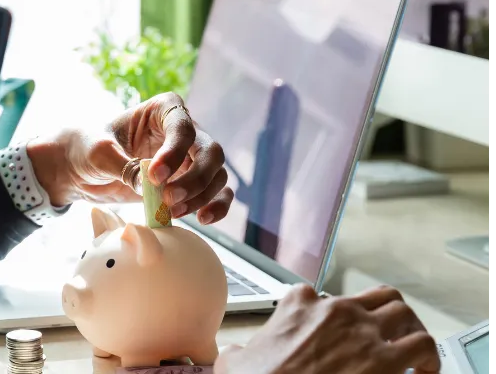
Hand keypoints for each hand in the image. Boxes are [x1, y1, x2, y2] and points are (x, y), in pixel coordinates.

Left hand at [27, 92, 232, 223]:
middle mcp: (183, 131)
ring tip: (173, 212)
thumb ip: (124, 166)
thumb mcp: (98, 153)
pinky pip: (216, 193)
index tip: (154, 176)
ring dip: (201, 196)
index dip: (175, 152)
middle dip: (195, 178)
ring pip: (216, 175)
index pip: (182, 127)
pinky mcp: (188, 184)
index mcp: (162, 110)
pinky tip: (203, 220)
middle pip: (210, 152)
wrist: (79, 169)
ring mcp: (189, 158)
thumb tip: (150, 186)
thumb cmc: (87, 148)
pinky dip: (216, 206)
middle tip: (169, 199)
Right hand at [215, 284, 440, 373]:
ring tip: (414, 352)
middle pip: (378, 296)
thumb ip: (239, 350)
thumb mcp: (235, 361)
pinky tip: (424, 373)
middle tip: (389, 333)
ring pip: (406, 314)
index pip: (320, 296)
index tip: (334, 332)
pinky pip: (423, 347)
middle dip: (388, 314)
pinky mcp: (386, 360)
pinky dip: (429, 360)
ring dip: (413, 332)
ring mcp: (363, 332)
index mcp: (298, 305)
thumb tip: (235, 352)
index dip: (329, 316)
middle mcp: (336, 310)